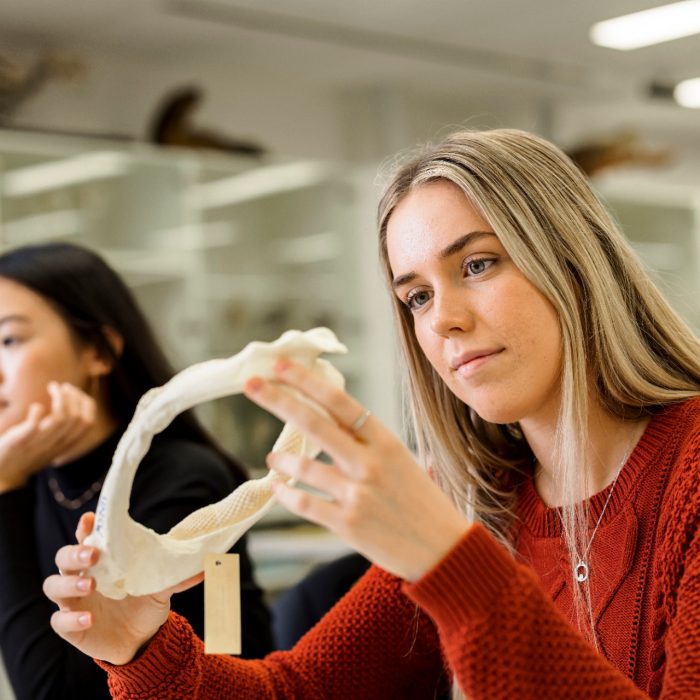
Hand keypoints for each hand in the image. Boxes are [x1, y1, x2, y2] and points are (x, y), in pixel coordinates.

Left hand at [0, 382, 95, 491]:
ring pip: (61, 419)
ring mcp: (39, 443)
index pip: (88, 422)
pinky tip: (36, 406)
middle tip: (63, 386)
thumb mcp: (52, 444)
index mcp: (66, 445)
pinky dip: (37, 411)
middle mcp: (57, 444)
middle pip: (77, 418)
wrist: (5, 474)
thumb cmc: (28, 454)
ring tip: (54, 387)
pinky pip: (33, 425)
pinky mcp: (21, 441)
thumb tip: (70, 403)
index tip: (74, 392)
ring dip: (60, 398)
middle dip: (74, 396)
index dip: (86, 403)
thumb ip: (63, 430)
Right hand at [44, 513, 202, 664]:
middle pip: (63, 557)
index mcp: (102, 560)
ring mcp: (73, 600)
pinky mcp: (71, 626)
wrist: (141, 639)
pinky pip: (59, 620)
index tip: (90, 518)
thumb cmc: (145, 602)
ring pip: (54, 585)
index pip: (86, 537)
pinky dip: (71, 618)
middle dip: (74, 552)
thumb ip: (178, 576)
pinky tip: (88, 618)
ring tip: (92, 584)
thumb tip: (208, 565)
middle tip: (93, 553)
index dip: (85, 527)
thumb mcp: (162, 587)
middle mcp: (82, 575)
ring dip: (70, 582)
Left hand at [244, 359, 470, 581]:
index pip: (339, 401)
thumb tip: (330, 415)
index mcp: (385, 441)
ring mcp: (358, 494)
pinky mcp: (348, 524)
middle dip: (278, 400)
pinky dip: (285, 493)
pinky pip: (304, 503)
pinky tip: (278, 487)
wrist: (444, 549)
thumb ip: (366, 439)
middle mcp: (370, 462)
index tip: (280, 365)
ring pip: (303, 466)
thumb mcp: (401, 459)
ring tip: (272, 458)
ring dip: (280, 459)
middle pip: (314, 423)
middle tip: (251, 384)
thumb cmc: (421, 500)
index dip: (307, 381)